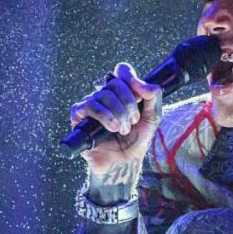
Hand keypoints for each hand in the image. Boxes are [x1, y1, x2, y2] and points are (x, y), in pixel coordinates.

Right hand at [69, 62, 161, 197]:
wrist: (124, 163)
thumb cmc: (136, 141)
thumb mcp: (153, 117)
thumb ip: (153, 97)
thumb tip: (140, 82)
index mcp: (122, 93)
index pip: (122, 71)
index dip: (129, 76)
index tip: (140, 94)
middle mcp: (105, 96)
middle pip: (114, 83)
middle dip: (128, 103)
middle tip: (134, 121)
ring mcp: (91, 105)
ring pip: (102, 95)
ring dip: (118, 113)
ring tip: (124, 129)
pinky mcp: (79, 117)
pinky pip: (87, 106)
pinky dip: (104, 116)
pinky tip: (112, 128)